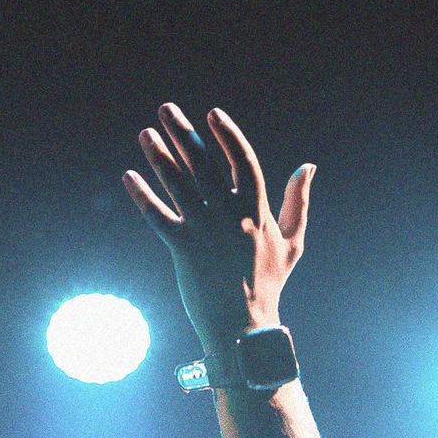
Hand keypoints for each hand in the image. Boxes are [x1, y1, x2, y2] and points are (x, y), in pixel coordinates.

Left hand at [123, 103, 313, 358]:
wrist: (245, 329)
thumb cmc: (269, 285)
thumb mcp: (293, 242)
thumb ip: (299, 202)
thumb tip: (308, 166)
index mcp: (256, 211)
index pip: (242, 162)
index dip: (228, 136)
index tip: (212, 114)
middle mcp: (230, 216)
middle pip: (204, 165)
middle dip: (184, 135)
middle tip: (166, 109)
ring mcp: (206, 232)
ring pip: (179, 186)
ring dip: (160, 158)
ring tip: (146, 134)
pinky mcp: (183, 250)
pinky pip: (159, 218)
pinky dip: (143, 197)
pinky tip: (128, 177)